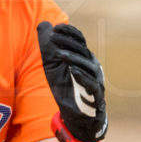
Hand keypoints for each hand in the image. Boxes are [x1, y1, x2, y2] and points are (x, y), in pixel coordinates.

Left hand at [37, 21, 107, 141]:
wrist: (78, 117)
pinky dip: (82, 77)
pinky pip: (91, 85)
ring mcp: (96, 81)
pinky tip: (72, 71)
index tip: (56, 28)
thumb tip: (43, 24)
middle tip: (54, 37)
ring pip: (88, 66)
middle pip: (83, 51)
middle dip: (69, 43)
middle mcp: (93, 67)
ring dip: (73, 58)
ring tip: (59, 54)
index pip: (79, 41)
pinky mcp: (96, 96)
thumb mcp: (53, 66)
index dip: (69, 33)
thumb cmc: (67, 88)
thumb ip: (49, 47)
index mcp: (84, 57)